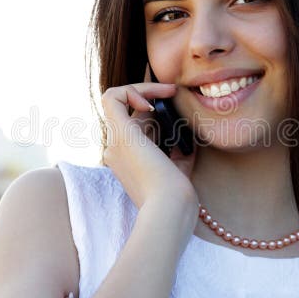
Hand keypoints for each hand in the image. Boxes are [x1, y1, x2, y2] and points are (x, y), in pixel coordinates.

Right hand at [100, 64, 197, 210]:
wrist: (170, 208)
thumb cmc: (177, 195)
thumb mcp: (180, 168)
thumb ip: (179, 150)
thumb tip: (186, 134)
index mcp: (128, 160)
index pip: (134, 124)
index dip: (150, 110)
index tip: (173, 106)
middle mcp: (116, 149)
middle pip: (127, 111)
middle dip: (150, 97)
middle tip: (174, 93)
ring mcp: (115, 141)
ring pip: (117, 99)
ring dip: (144, 89)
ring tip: (168, 91)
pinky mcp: (121, 134)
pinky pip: (112, 97)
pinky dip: (132, 89)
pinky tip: (154, 99)